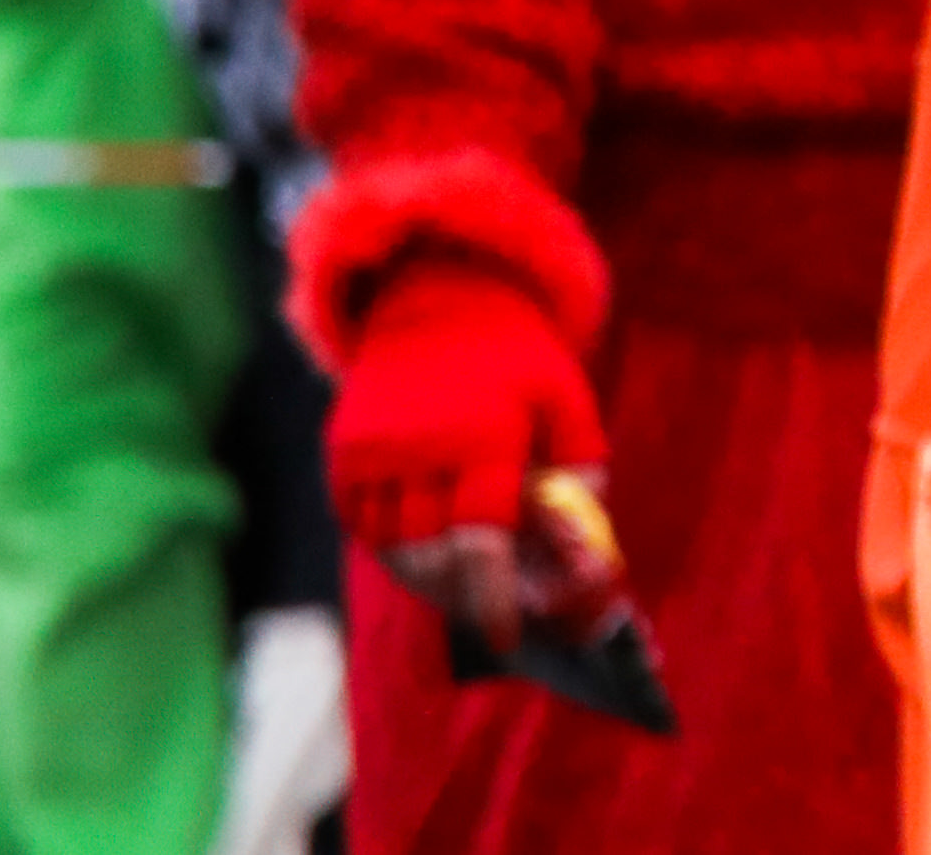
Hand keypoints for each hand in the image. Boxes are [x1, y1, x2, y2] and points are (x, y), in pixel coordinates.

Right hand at [328, 266, 604, 651]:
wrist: (437, 295)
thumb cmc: (516, 357)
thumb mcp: (568, 399)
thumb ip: (582, 475)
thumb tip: (589, 551)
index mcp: (485, 435)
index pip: (481, 542)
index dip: (492, 599)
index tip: (508, 636)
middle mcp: (420, 447)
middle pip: (431, 558)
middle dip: (464, 596)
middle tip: (490, 607)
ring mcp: (371, 451)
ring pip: (392, 549)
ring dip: (427, 576)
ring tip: (461, 573)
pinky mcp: (341, 452)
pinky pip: (361, 526)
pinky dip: (391, 546)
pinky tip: (423, 537)